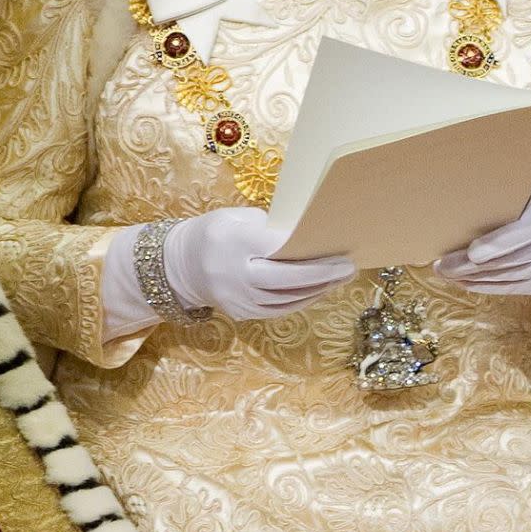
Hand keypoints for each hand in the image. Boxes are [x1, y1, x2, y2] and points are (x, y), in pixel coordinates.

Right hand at [164, 207, 354, 320]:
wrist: (182, 266)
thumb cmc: (216, 232)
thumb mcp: (235, 216)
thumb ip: (266, 224)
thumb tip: (304, 231)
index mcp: (234, 242)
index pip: (276, 247)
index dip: (306, 248)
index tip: (333, 245)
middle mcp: (236, 274)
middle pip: (285, 279)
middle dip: (321, 274)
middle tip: (349, 266)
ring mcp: (239, 299)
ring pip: (286, 299)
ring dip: (318, 290)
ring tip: (341, 277)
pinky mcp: (242, 315)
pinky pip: (279, 310)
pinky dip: (302, 301)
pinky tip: (320, 290)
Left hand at [434, 193, 530, 320]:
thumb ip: (517, 199)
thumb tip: (475, 179)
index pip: (520, 235)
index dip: (497, 245)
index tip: (473, 251)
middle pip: (502, 261)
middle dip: (468, 264)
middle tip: (440, 262)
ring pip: (498, 277)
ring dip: (467, 276)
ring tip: (441, 270)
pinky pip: (502, 288)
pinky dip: (479, 286)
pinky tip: (459, 281)